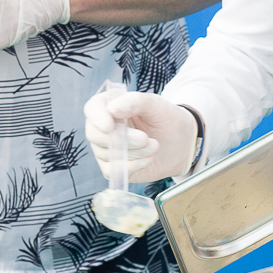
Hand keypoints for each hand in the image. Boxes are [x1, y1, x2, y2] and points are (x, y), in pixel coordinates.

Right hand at [83, 90, 197, 181]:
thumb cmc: (165, 118)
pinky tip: (148, 159)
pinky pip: (112, 171)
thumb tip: (112, 109)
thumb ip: (134, 101)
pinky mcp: (114, 167)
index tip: (110, 126)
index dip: (97, 118)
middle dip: (122, 139)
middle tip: (145, 138)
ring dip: (134, 152)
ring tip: (154, 145)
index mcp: (110, 105)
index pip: (92, 109)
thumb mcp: (155, 104)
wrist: (180, 143)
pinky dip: (132, 166)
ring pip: (106, 154)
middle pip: (95, 135)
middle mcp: (103, 127)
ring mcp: (106, 148)